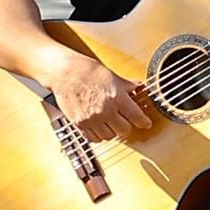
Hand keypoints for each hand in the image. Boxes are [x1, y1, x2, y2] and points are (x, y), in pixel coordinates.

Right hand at [43, 52, 158, 140]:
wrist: (64, 72)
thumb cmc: (86, 70)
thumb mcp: (112, 75)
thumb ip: (126, 85)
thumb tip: (139, 87)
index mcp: (116, 97)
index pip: (136, 116)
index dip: (144, 122)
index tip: (146, 123)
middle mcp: (105, 110)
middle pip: (124, 129)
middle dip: (126, 125)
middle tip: (124, 120)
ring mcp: (91, 119)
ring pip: (109, 136)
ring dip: (112, 130)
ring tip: (110, 122)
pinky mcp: (79, 124)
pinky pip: (94, 138)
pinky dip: (98, 135)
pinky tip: (99, 127)